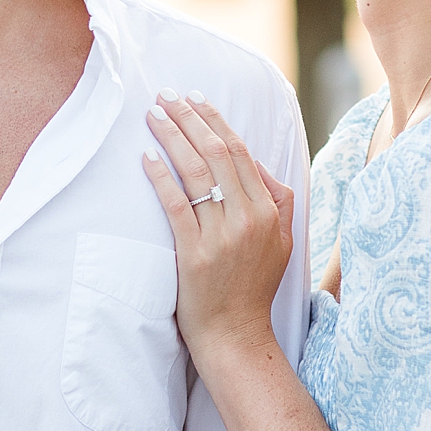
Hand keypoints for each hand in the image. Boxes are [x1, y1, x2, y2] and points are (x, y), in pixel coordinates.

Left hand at [144, 95, 293, 360]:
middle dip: (190, 119)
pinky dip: (161, 177)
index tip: (195, 98)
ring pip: (196, 174)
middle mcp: (248, 219)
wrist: (237, 334)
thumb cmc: (254, 287)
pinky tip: (148, 156)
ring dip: (172, 137)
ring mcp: (222, 237)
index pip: (241, 153)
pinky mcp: (195, 254)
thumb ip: (278, 200)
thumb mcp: (283, 242)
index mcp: (269, 212)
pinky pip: (176, 206)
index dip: (216, 121)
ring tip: (153, 115)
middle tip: (167, 96)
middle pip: (217, 154)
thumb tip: (258, 163)